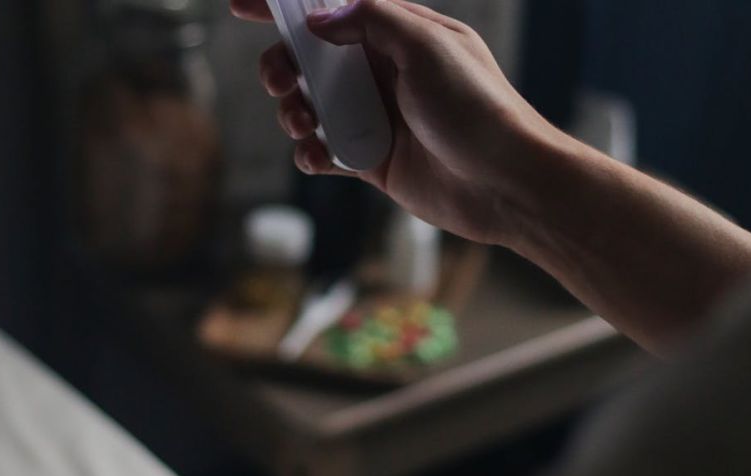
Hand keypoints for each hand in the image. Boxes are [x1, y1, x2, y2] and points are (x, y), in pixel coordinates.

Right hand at [231, 0, 568, 245]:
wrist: (506, 183)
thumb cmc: (477, 109)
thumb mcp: (427, 46)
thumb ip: (370, 19)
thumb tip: (319, 19)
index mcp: (401, 36)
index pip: (335, 8)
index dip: (287, 5)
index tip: (243, 5)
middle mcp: (386, 74)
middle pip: (313, 59)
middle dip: (283, 65)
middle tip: (278, 80)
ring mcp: (380, 118)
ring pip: (314, 107)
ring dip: (293, 111)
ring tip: (301, 123)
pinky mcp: (376, 161)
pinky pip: (328, 151)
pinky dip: (312, 153)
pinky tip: (316, 157)